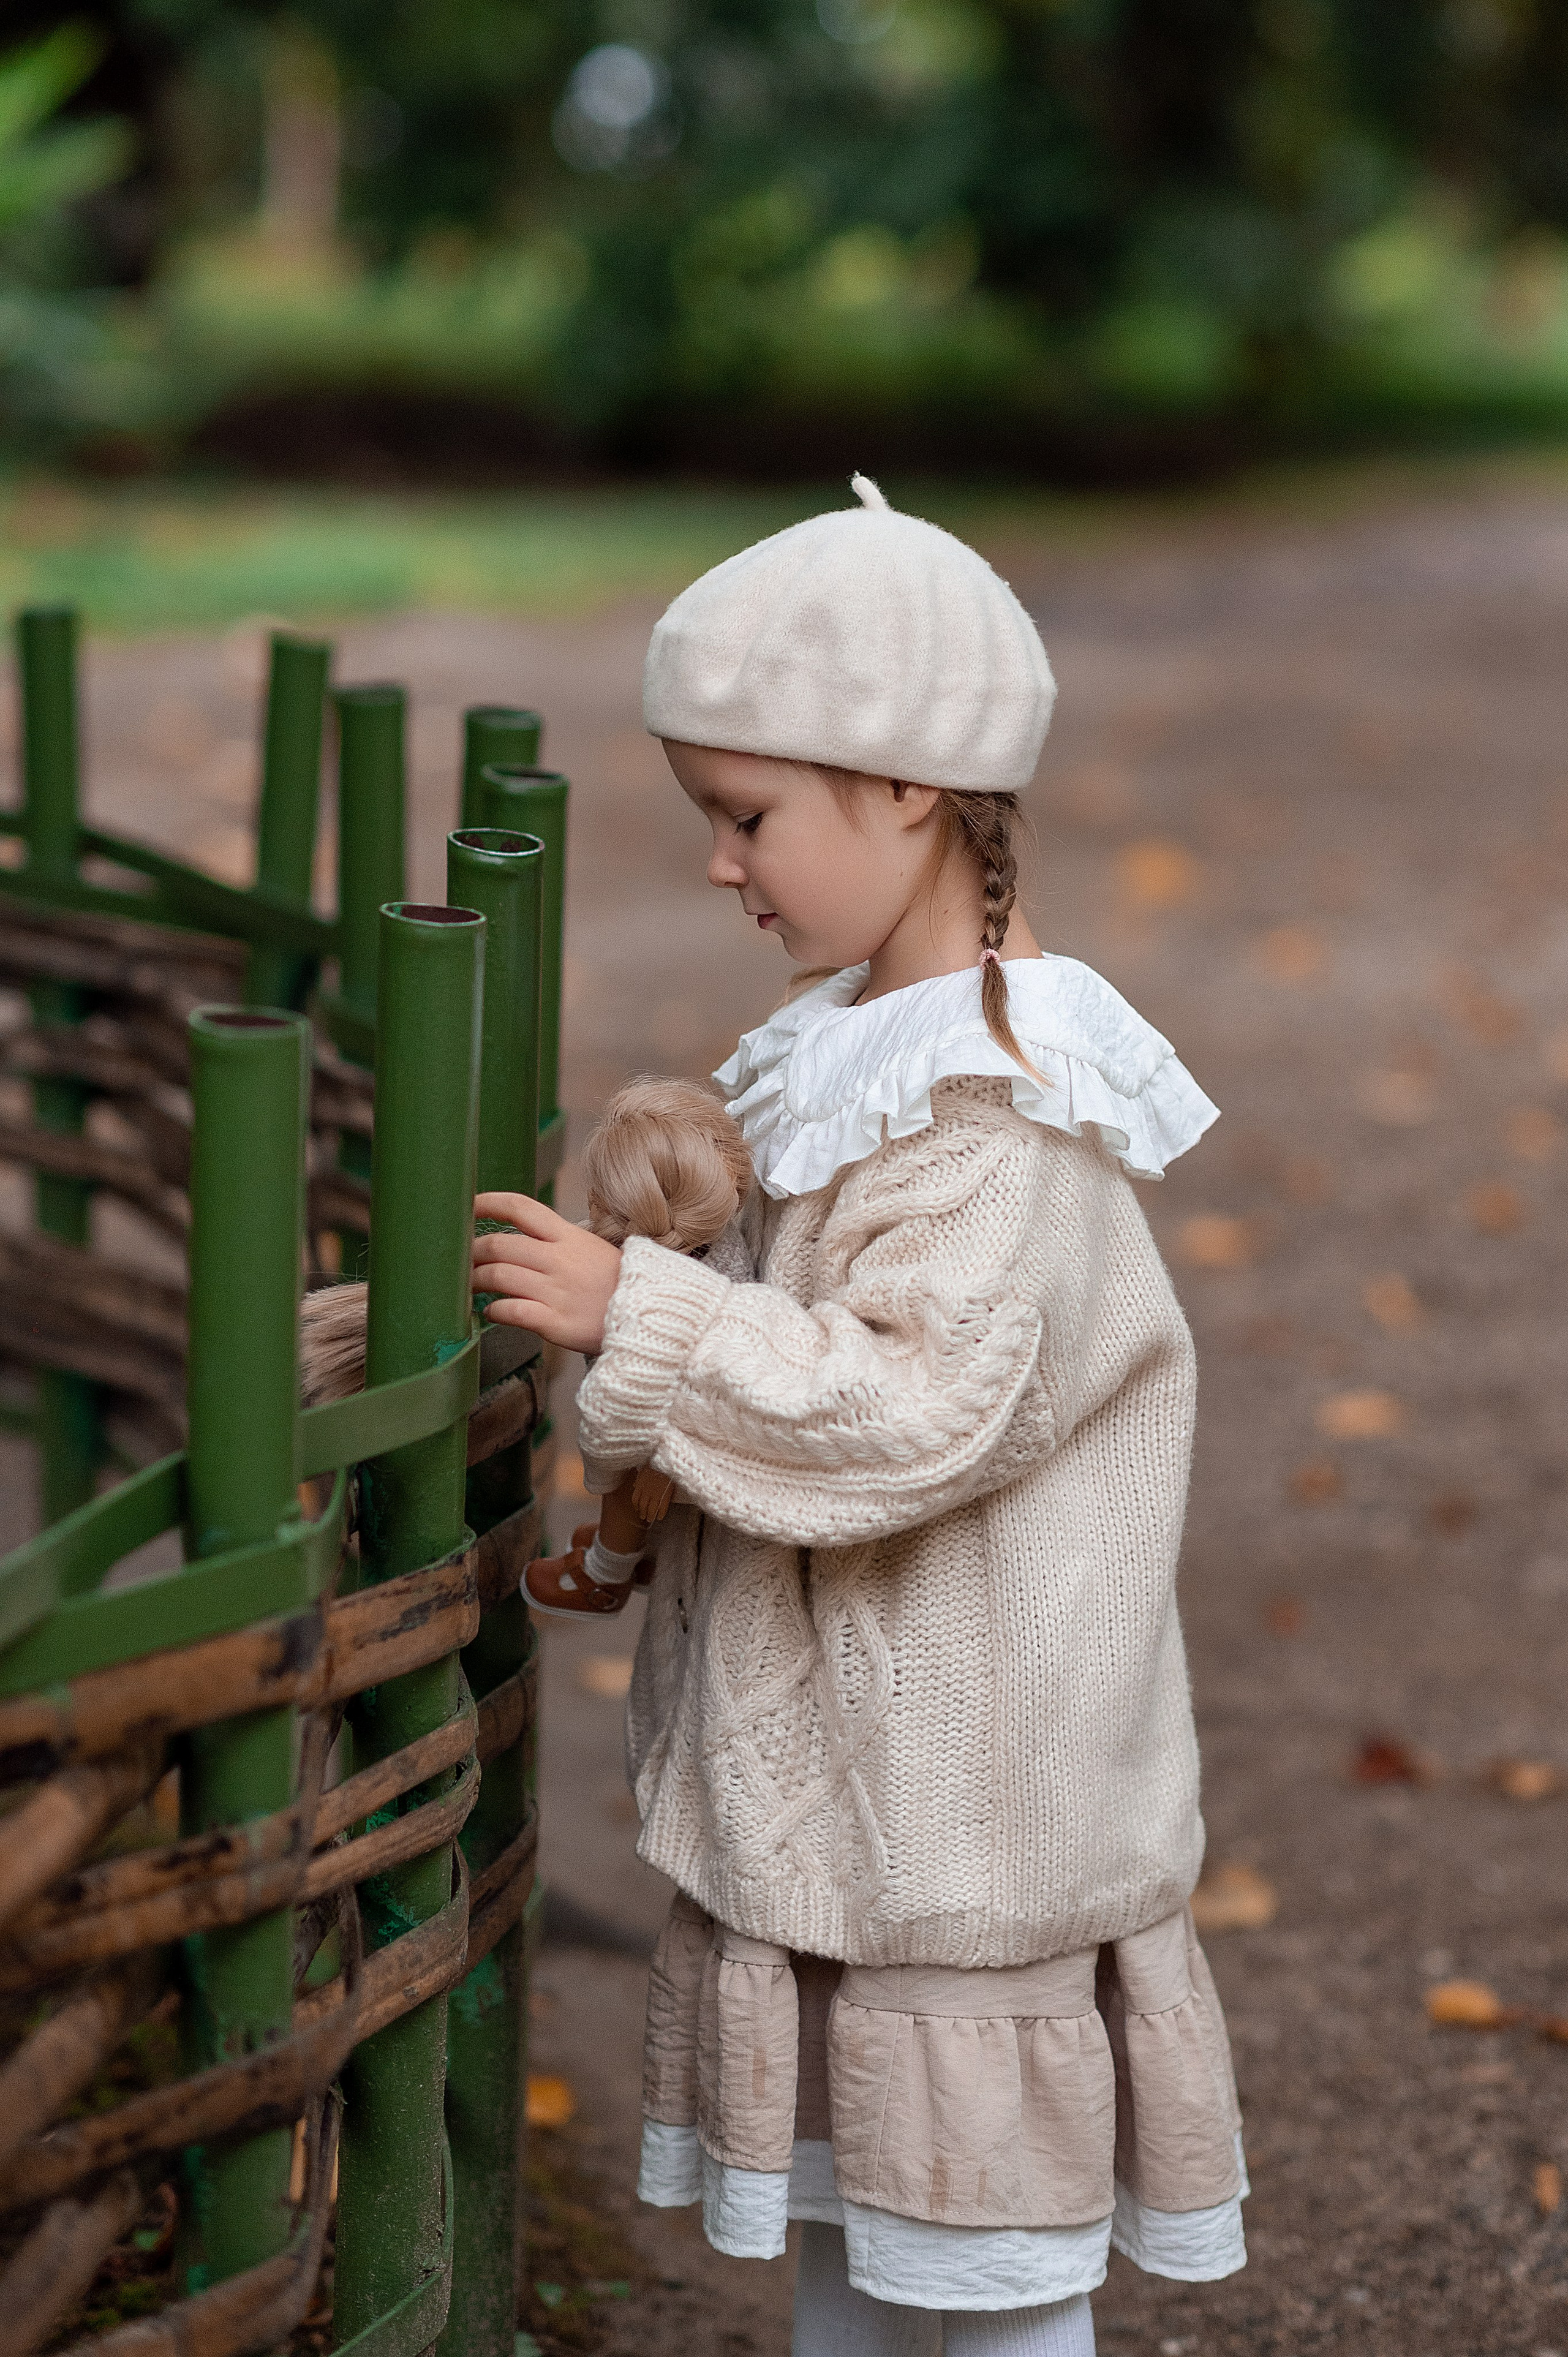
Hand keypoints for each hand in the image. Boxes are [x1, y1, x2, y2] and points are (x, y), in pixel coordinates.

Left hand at [473, 1192, 621, 1353]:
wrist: (650, 1317)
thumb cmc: (616, 1283)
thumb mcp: (590, 1248)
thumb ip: (556, 1241)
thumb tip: (518, 1235)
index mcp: (567, 1236)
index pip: (520, 1207)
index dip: (487, 1203)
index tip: (466, 1207)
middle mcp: (559, 1259)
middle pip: (498, 1245)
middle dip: (470, 1252)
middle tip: (459, 1260)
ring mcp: (556, 1291)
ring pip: (498, 1276)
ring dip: (474, 1281)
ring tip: (469, 1287)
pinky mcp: (554, 1322)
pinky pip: (510, 1312)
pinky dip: (493, 1310)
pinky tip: (491, 1311)